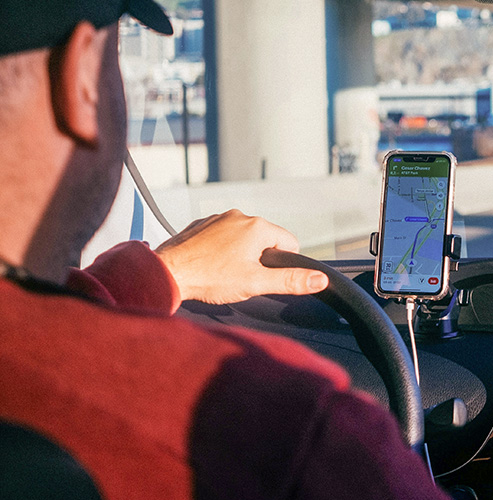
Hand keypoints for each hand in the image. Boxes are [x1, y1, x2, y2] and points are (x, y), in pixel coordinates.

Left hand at [155, 209, 329, 303]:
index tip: (263, 276)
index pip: (290, 243)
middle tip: (240, 277)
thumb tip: (320, 279)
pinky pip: (220, 236)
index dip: (282, 264)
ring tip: (222, 272)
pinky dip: (219, 249)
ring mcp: (218, 218)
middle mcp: (240, 216)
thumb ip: (291, 280)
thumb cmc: (209, 278)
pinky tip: (209, 265)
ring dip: (238, 253)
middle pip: (265, 240)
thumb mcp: (256, 283)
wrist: (166, 273)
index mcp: (258, 227)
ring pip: (242, 237)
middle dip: (259, 259)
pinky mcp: (200, 224)